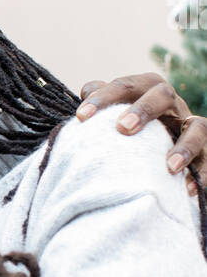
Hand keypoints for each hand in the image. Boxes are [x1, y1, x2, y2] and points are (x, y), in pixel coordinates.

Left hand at [76, 73, 205, 194]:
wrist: (161, 154)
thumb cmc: (131, 131)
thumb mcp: (115, 115)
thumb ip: (103, 102)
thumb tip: (87, 90)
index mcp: (147, 91)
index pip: (127, 86)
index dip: (104, 98)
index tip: (81, 117)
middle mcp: (172, 105)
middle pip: (163, 94)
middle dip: (144, 109)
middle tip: (123, 129)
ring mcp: (190, 127)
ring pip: (198, 128)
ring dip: (184, 146)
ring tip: (170, 167)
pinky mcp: (206, 152)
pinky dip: (201, 174)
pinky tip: (186, 190)